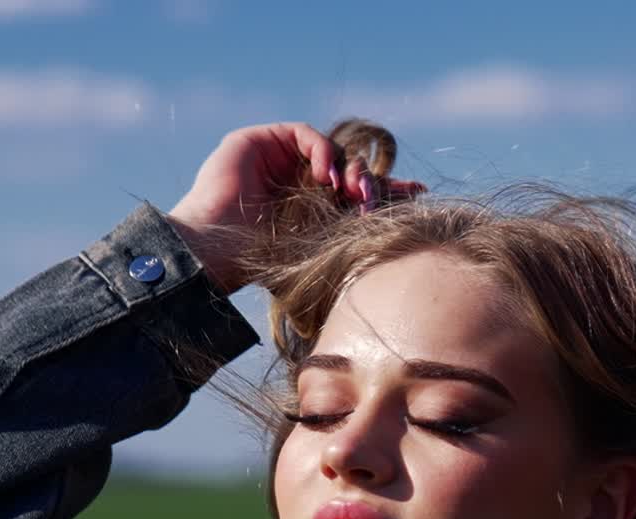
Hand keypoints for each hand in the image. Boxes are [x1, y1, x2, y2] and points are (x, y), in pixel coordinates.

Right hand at [165, 121, 425, 293]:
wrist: (218, 253)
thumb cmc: (260, 266)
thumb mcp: (316, 256)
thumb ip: (346, 246)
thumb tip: (396, 261)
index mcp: (312, 209)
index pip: (356, 192)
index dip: (387, 190)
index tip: (416, 193)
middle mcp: (297, 182)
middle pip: (348, 167)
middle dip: (368, 181)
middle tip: (370, 202)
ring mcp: (277, 159)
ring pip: (330, 150)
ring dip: (348, 167)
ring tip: (351, 193)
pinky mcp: (259, 140)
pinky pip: (305, 133)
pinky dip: (322, 150)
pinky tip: (327, 177)